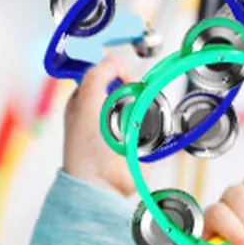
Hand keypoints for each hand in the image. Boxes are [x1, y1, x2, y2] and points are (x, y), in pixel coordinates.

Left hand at [62, 54, 145, 197]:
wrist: (101, 182)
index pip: (105, 75)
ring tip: (135, 123)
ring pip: (145, 105)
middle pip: (129, 89)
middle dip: (132, 92)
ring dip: (145, 110)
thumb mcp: (85, 98)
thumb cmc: (85, 146)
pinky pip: (158, 127)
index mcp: (87, 101)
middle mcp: (106, 114)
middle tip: (127, 103)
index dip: (115, 72)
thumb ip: (99, 73)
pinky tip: (147, 132)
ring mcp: (126, 129)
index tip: (123, 76)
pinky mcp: (143, 144)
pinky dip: (158, 127)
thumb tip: (117, 62)